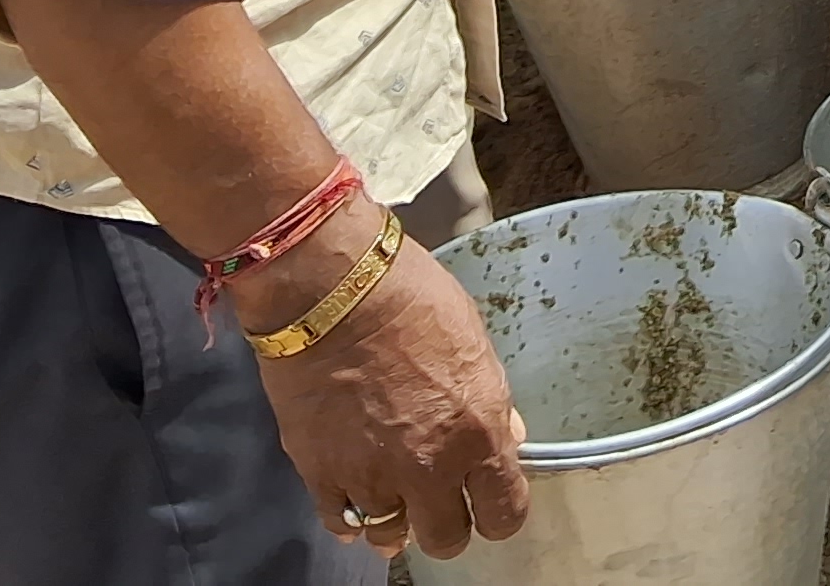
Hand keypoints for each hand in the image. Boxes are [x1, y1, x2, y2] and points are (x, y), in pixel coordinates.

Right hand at [249, 225, 529, 561]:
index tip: (488, 502)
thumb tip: (507, 435)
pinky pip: (340, 521)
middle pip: (446, 540)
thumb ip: (492, 399)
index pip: (504, 513)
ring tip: (392, 499)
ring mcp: (371, 475)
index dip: (498, 512)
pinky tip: (353, 496)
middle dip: (446, 523)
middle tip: (438, 498)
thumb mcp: (473, 339)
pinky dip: (348, 515)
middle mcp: (428, 467)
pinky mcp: (321, 472)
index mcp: (477, 432)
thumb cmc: (410, 298)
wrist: (332, 288)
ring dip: (395, 522)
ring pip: (390, 538)